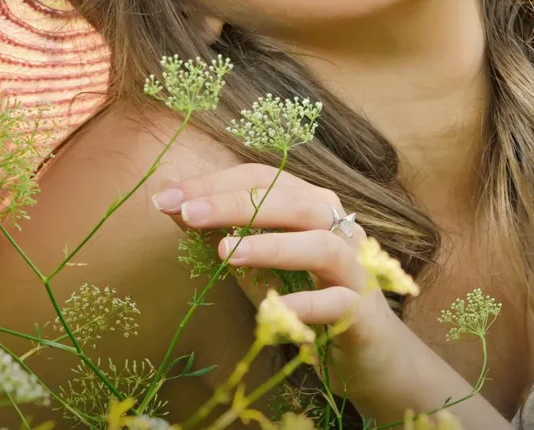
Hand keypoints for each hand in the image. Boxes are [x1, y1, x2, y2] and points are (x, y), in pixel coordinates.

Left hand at [152, 163, 413, 404]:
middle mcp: (337, 225)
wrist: (367, 354)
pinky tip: (271, 307)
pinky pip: (336, 302)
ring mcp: (355, 268)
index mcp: (309, 204)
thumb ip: (218, 232)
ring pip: (321, 244)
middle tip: (187, 213)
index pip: (262, 179)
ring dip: (272, 246)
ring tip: (225, 254)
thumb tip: (169, 199)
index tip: (166, 197)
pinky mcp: (363, 312)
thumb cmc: (305, 298)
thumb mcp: (254, 264)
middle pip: (290, 201)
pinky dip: (305, 302)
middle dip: (235, 204)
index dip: (214, 184)